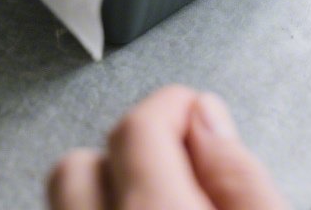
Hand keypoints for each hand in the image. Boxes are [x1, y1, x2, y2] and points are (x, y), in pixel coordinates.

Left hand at [46, 85, 287, 208]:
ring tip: (163, 197)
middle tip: (179, 165)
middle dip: (128, 153)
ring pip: (66, 202)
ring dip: (107, 191)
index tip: (199, 118)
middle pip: (78, 165)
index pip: (138, 125)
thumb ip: (244, 176)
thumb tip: (207, 118)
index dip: (174, 110)